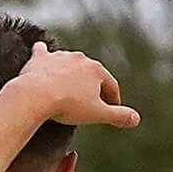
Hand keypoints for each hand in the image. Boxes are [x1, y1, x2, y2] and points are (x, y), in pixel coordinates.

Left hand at [12, 49, 138, 129]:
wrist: (36, 95)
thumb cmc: (68, 105)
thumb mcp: (98, 114)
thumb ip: (118, 116)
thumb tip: (136, 119)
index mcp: (96, 70)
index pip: (110, 85)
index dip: (112, 99)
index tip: (111, 109)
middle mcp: (79, 58)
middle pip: (91, 74)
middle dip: (93, 86)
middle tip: (91, 100)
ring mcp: (59, 56)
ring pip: (69, 63)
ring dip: (71, 72)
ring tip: (69, 85)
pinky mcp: (40, 58)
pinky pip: (43, 52)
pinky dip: (44, 55)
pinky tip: (43, 54)